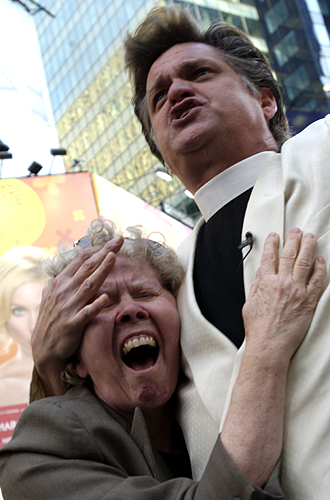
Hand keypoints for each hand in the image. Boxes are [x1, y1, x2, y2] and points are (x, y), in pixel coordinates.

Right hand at [31, 235, 123, 394]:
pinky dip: (96, 305)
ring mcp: (68, 307)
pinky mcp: (72, 324)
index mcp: (60, 282)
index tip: (113, 241)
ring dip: (101, 271)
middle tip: (119, 240)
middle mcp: (63, 291)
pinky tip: (106, 297)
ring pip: (88, 285)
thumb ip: (68, 282)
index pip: (81, 260)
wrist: (44, 349)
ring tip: (113, 258)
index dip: (98, 249)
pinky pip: (86, 313)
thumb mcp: (55, 296)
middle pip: (87, 267)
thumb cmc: (53, 320)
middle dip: (104, 252)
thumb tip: (81, 267)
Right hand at [222, 229, 325, 485]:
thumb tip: (261, 273)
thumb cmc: (257, 327)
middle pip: (290, 254)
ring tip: (311, 237)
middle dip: (294, 239)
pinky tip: (322, 261)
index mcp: (265, 281)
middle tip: (297, 231)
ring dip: (309, 247)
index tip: (275, 235)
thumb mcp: (249, 303)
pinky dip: (320, 268)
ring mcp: (298, 290)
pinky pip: (318, 280)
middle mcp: (282, 282)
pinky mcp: (309, 300)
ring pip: (305, 262)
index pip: (270, 256)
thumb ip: (256, 286)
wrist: (269, 345)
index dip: (272, 243)